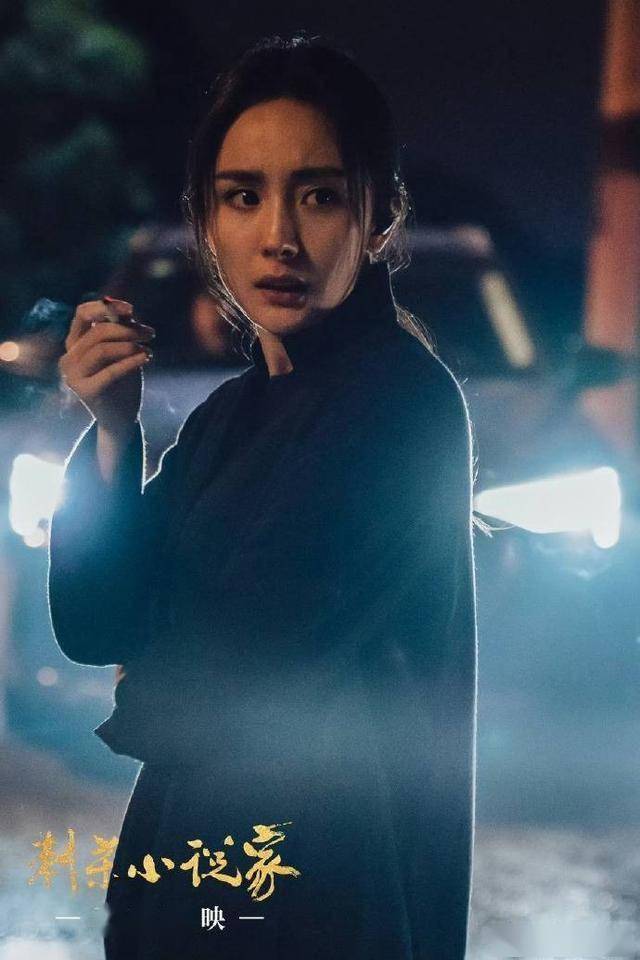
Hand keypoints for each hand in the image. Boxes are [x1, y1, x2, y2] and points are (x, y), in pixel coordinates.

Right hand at [59, 298, 154, 434]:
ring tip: (148, 349)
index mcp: (74, 343)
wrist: (121, 418)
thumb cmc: (122, 380)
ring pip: (102, 349)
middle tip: (150, 334)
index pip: (82, 314)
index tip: (131, 309)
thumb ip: (120, 330)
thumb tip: (124, 308)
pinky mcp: (86, 391)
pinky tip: (147, 357)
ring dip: (130, 345)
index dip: (106, 307)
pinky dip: (131, 361)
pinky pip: (110, 371)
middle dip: (128, 329)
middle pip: (98, 332)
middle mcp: (68, 358)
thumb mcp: (122, 350)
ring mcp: (73, 376)